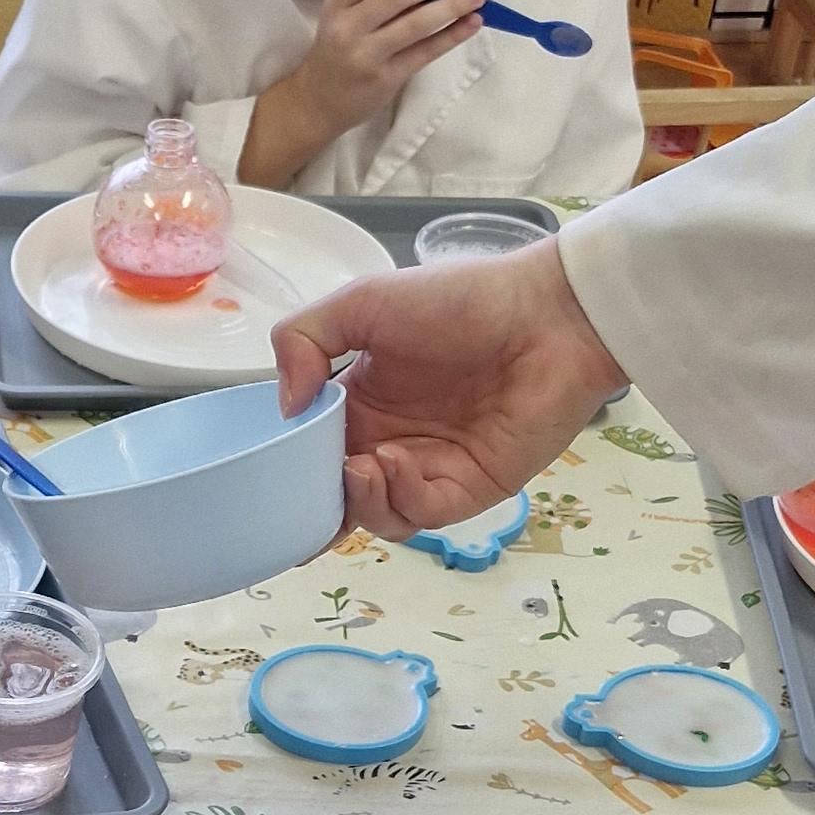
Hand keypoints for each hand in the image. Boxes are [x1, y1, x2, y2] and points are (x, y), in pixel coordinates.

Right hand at [243, 0, 486, 189]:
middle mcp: (349, 28)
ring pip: (416, 24)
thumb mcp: (343, 15)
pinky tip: (472, 23)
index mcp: (337, 4)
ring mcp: (368, 55)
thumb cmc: (337, 50)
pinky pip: (426, 52)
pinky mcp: (387, 78)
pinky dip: (453, 35)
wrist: (318, 101)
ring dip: (452, 6)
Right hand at [271, 233, 623, 531]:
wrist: (547, 313)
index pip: (314, 451)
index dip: (290, 465)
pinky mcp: (470, 488)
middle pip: (338, 494)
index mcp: (363, 402)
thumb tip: (285, 405)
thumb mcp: (363, 301)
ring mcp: (431, 468)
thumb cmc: (461, 300)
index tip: (268, 466)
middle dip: (315, 499)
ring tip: (357, 467)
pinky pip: (421, 512)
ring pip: (376, 515)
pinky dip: (398, 497)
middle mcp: (392, 440)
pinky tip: (392, 463)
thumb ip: (303, 340)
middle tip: (304, 484)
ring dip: (356, 500)